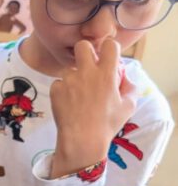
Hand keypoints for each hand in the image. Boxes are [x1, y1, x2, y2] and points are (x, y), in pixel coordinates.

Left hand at [50, 38, 136, 176]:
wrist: (82, 140)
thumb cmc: (107, 125)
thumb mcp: (128, 107)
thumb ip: (130, 88)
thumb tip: (126, 78)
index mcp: (106, 74)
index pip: (109, 44)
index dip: (109, 48)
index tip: (108, 57)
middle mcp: (87, 73)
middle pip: (82, 45)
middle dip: (85, 52)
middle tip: (87, 65)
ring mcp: (69, 80)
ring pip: (69, 69)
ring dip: (73, 77)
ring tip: (78, 95)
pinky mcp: (56, 89)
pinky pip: (59, 83)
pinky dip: (62, 91)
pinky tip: (68, 103)